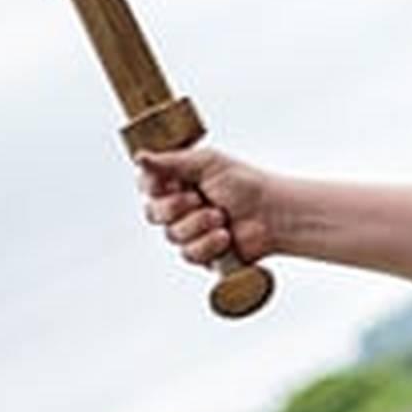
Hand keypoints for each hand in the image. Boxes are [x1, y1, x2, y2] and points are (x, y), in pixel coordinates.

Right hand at [137, 148, 274, 266]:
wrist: (273, 214)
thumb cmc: (245, 183)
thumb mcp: (208, 163)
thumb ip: (171, 161)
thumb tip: (139, 157)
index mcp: (177, 183)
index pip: (147, 187)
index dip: (155, 188)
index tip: (174, 183)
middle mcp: (179, 209)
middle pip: (154, 214)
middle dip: (179, 207)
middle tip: (202, 198)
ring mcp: (189, 233)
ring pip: (172, 235)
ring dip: (199, 224)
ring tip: (222, 216)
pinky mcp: (201, 254)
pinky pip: (188, 254)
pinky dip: (208, 244)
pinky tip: (225, 237)